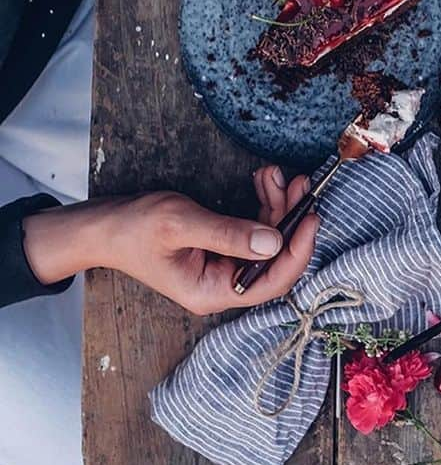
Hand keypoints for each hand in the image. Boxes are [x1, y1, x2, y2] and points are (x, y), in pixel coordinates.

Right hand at [22, 167, 318, 314]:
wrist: (106, 224)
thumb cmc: (136, 228)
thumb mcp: (182, 225)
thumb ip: (228, 234)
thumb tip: (274, 242)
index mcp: (213, 291)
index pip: (272, 282)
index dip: (298, 252)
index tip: (311, 217)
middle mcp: (223, 283)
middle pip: (275, 257)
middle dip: (290, 218)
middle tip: (298, 183)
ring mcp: (223, 266)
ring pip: (268, 238)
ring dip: (277, 204)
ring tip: (275, 173)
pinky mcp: (222, 247)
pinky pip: (254, 227)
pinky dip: (263, 203)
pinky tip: (262, 179)